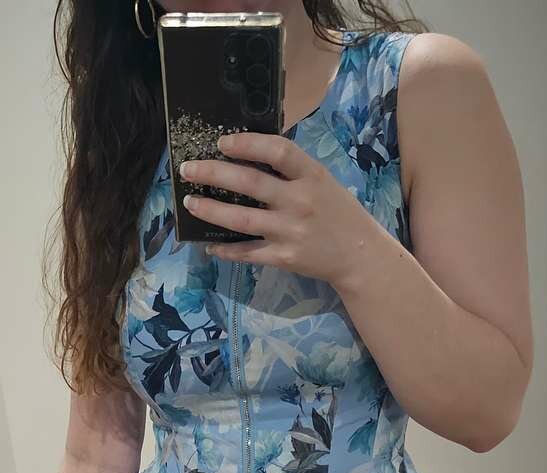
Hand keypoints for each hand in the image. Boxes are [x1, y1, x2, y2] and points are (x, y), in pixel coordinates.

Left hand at [178, 131, 374, 285]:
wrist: (358, 255)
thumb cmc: (337, 213)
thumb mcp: (323, 182)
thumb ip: (292, 171)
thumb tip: (248, 154)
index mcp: (311, 176)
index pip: (278, 150)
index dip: (247, 144)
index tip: (221, 142)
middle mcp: (299, 201)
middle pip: (250, 182)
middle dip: (213, 173)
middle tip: (188, 169)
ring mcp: (290, 231)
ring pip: (242, 219)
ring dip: (211, 210)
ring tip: (190, 203)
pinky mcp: (283, 257)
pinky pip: (248, 252)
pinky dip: (226, 250)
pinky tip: (209, 245)